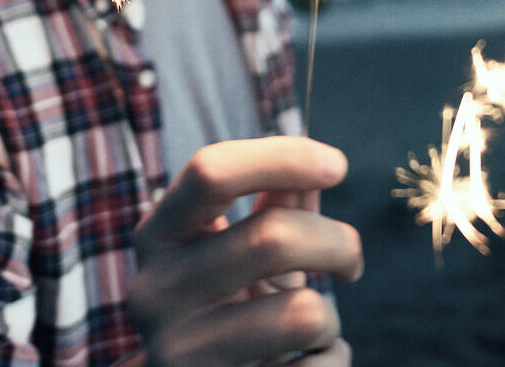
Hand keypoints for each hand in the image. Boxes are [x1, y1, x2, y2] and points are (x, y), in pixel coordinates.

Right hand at [127, 137, 362, 366]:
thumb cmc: (226, 308)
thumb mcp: (237, 250)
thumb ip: (275, 203)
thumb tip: (318, 167)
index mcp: (156, 236)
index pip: (211, 172)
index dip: (282, 157)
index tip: (338, 165)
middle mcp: (154, 292)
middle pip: (274, 237)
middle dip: (338, 242)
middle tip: (350, 260)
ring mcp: (178, 354)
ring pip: (304, 314)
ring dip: (329, 316)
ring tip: (315, 325)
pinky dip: (331, 361)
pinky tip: (305, 364)